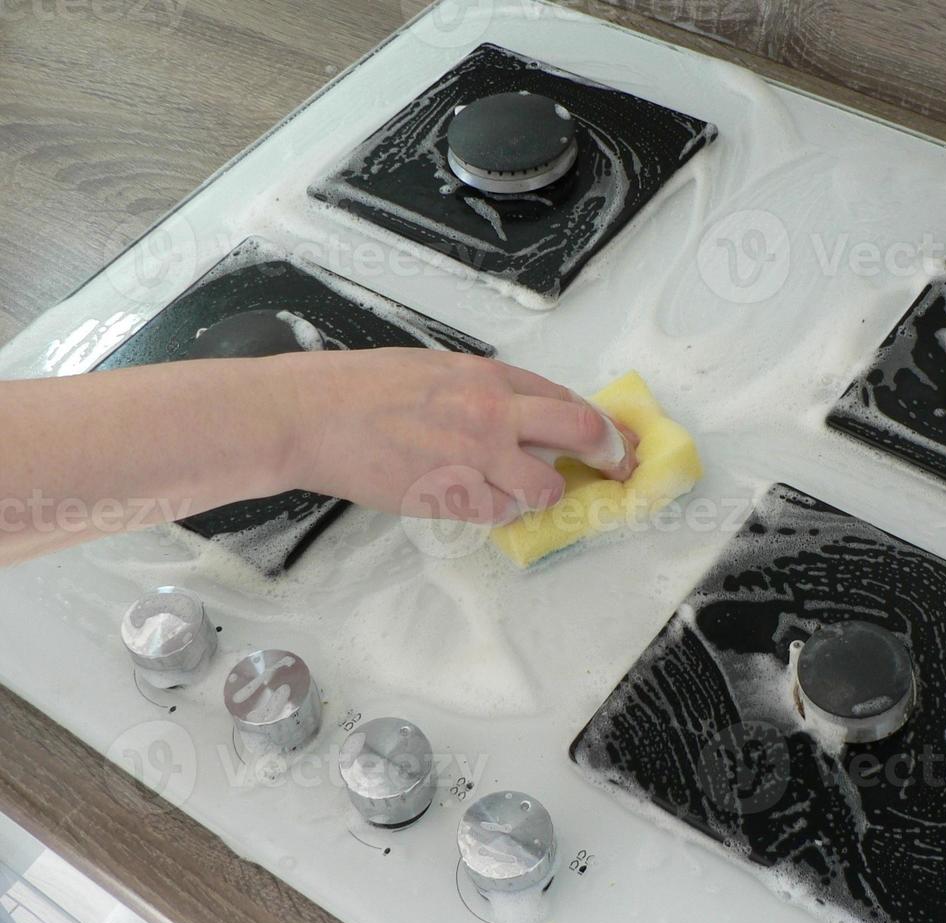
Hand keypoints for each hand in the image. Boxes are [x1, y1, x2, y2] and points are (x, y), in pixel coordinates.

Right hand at [281, 349, 638, 524]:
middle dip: (609, 455)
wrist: (311, 416)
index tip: (618, 439)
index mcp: (487, 375)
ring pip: (545, 486)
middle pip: (579, 431)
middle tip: (617, 471)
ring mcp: (474, 455)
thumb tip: (520, 413)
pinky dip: (501, 511)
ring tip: (526, 491)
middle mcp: (492, 411)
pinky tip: (485, 502)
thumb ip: (482, 390)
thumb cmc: (360, 389)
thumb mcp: (434, 370)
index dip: (600, 423)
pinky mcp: (451, 495)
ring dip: (545, 493)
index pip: (566, 398)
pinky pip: (501, 513)